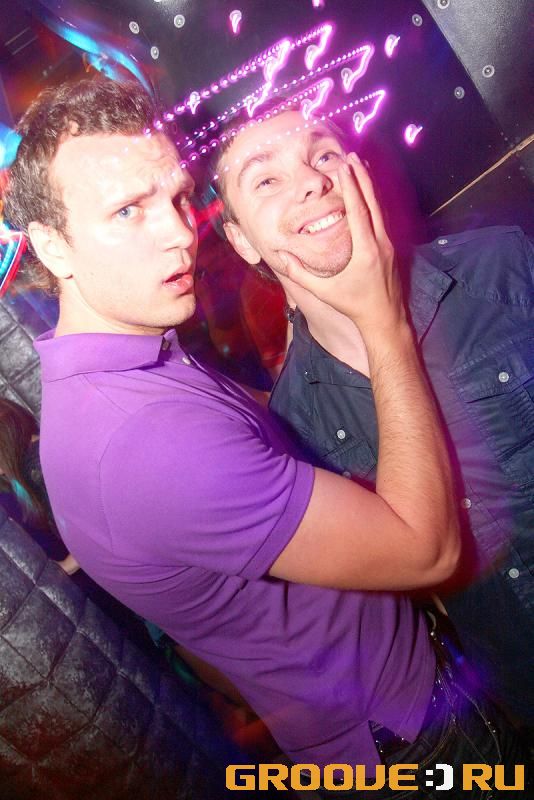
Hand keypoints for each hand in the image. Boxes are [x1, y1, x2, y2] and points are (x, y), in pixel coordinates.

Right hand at [278, 154, 404, 334]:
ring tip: (362, 166)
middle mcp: (380, 243)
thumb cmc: (353, 305)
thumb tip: (281, 256)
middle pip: (373, 202)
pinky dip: (375, 201)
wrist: (384, 318)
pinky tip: (369, 192)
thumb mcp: (323, 292)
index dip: (352, 187)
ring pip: (380, 208)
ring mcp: (389, 244)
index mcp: (365, 251)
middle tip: (353, 156)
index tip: (344, 166)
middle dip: (363, 177)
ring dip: (370, 186)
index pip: (358, 211)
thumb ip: (300, 274)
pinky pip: (382, 217)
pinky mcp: (391, 247)